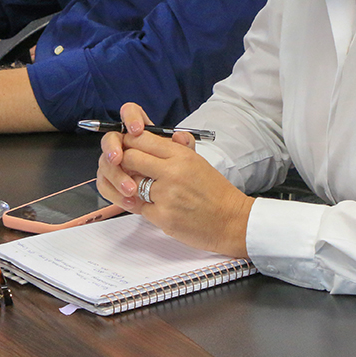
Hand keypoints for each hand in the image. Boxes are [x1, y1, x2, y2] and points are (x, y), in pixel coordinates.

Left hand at [96, 102, 251, 257]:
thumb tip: (166, 135)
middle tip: (126, 167)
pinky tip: (157, 207)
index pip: (141, 139)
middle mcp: (172, 172)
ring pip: (131, 183)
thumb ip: (178, 147)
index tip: (127, 147)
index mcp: (181, 155)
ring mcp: (166, 195)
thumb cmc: (215, 191)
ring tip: (143, 188)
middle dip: (123, 162)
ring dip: (132, 186)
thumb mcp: (198, 161)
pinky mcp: (163, 217)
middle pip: (130, 158)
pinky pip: (140, 208)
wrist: (231, 221)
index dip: (129, 142)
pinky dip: (144, 207)